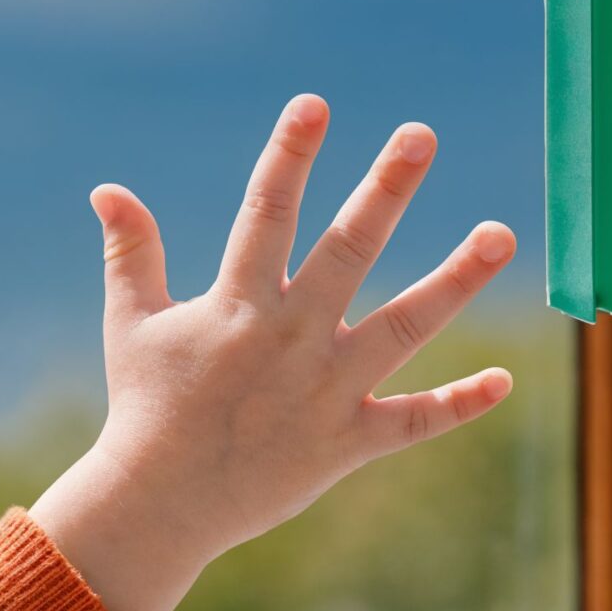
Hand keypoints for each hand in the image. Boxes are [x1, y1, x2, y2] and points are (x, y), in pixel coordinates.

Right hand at [30, 93, 516, 610]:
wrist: (159, 505)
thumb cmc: (147, 407)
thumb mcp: (131, 324)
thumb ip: (131, 254)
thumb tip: (107, 189)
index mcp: (237, 305)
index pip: (267, 214)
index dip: (288, 156)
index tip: (313, 104)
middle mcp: (289, 339)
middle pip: (347, 251)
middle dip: (384, 190)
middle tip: (420, 135)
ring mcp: (325, 392)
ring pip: (403, 327)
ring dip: (454, 280)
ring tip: (501, 233)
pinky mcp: (347, 443)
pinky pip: (413, 422)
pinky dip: (457, 405)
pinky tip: (504, 381)